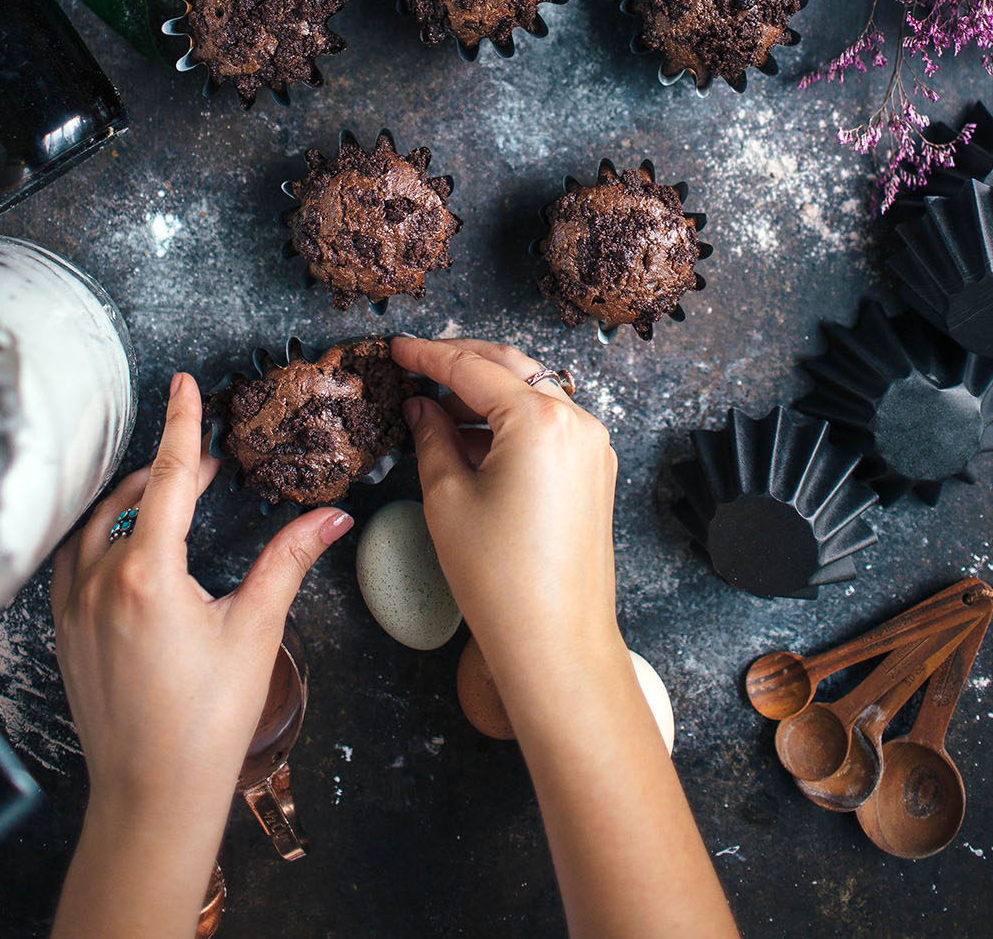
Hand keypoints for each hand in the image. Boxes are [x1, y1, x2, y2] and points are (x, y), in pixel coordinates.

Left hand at [49, 371, 351, 938]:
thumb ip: (289, 561)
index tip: (183, 383)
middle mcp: (100, 580)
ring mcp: (74, 606)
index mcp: (148, 572)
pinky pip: (76, 559)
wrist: (151, 798)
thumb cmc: (208, 722)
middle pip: (133, 495)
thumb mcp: (255, 630)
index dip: (183, 424)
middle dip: (170, 466)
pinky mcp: (64, 631)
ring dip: (134, 498)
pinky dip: (104, 534)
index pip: (171, 476)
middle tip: (209, 457)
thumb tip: (333, 516)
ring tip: (173, 491)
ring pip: (98, 524)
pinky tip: (130, 542)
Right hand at [388, 335, 621, 694]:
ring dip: (486, 393)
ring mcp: (591, 446)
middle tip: (417, 365)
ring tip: (438, 408)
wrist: (556, 643)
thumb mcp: (447, 498)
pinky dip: (511, 421)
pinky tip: (473, 438)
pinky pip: (549, 424)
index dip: (428, 356)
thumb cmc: (501, 578)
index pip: (472, 368)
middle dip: (461, 362)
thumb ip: (433, 437)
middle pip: (510, 367)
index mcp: (539, 419)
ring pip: (532, 393)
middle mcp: (576, 421)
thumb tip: (422, 407)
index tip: (398, 349)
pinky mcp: (594, 472)